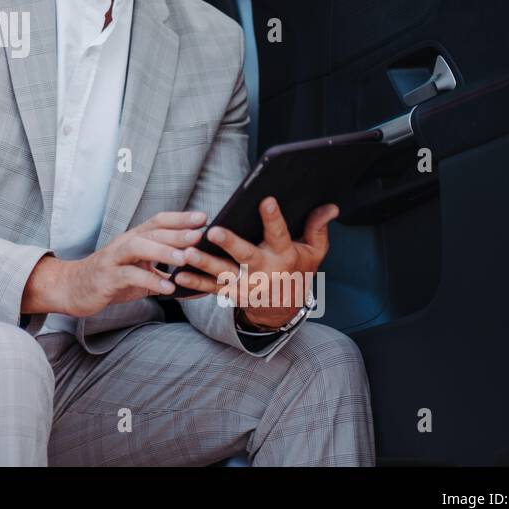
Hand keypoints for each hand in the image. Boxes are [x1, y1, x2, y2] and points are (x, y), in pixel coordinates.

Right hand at [52, 211, 208, 317]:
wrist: (74, 288)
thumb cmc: (112, 279)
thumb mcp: (140, 273)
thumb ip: (163, 274)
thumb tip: (195, 282)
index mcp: (134, 239)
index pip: (158, 221)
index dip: (180, 218)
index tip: (203, 217)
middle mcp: (124, 243)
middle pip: (152, 232)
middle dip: (177, 232)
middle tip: (200, 235)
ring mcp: (114, 259)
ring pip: (138, 247)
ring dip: (163, 252)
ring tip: (184, 259)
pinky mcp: (107, 277)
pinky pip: (129, 276)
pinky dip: (149, 280)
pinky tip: (167, 288)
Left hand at [169, 196, 337, 329]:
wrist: (285, 309)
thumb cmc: (298, 271)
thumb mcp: (314, 252)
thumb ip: (317, 227)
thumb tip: (330, 206)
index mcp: (285, 256)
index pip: (280, 234)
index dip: (273, 217)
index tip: (266, 200)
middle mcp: (265, 271)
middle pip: (246, 255)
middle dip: (230, 243)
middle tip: (214, 232)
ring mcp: (247, 285)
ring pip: (223, 273)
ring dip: (204, 264)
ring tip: (187, 253)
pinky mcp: (232, 295)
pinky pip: (211, 289)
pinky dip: (194, 284)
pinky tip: (177, 274)